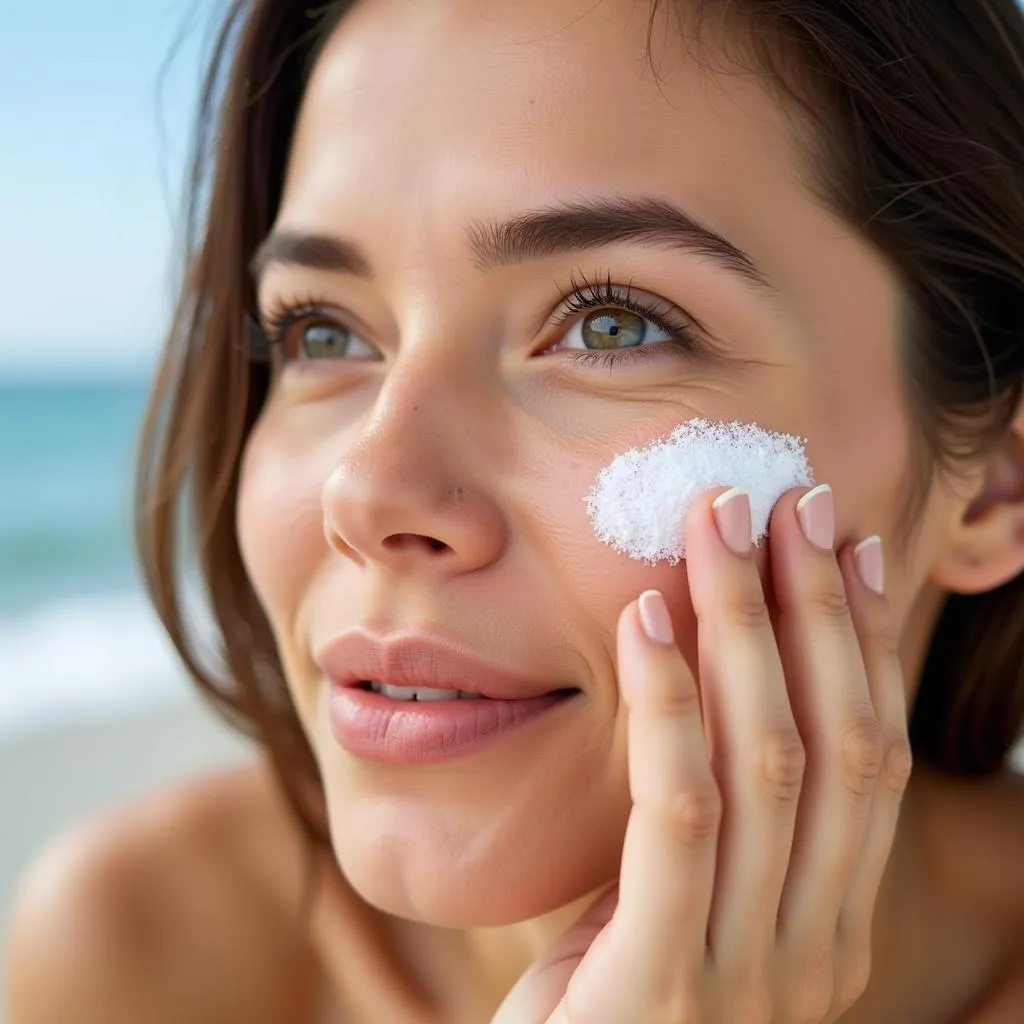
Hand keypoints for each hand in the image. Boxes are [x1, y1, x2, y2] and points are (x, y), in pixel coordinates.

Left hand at [492, 484, 912, 1023]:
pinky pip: (678, 814)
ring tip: (720, 526)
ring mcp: (746, 974)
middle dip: (818, 610)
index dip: (864, 644)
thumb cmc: (601, 1006)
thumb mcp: (670, 908)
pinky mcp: (660, 985)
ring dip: (748, 627)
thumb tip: (692, 693)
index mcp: (829, 928)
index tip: (847, 548)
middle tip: (792, 502)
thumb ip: (704, 825)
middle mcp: (812, 949)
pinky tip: (645, 618)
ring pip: (771, 762)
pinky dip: (668, 705)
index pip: (870, 760)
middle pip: (838, 743)